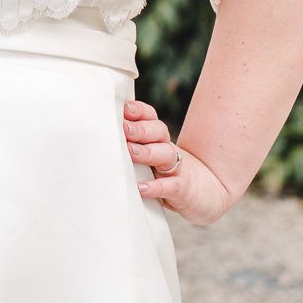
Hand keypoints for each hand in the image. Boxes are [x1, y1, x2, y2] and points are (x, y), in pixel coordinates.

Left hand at [123, 98, 231, 226]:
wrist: (206, 194)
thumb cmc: (165, 174)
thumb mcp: (150, 157)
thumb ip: (129, 146)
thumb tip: (97, 138)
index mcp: (158, 139)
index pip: (150, 117)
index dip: (138, 111)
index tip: (124, 109)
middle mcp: (167, 149)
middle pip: (158, 132)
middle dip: (140, 129)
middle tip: (124, 129)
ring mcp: (177, 169)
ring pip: (164, 155)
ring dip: (146, 152)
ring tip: (130, 152)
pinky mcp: (182, 189)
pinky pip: (170, 186)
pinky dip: (156, 187)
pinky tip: (141, 188)